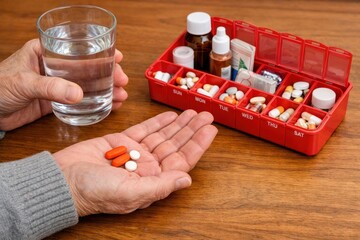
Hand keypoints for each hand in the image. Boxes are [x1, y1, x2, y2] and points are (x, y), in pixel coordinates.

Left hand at [0, 39, 127, 130]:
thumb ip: (51, 88)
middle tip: (122, 81)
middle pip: (88, 67)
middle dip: (108, 74)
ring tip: (121, 96)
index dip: (100, 52)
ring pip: (87, 85)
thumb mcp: (24, 83)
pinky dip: (95, 104)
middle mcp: (54, 67)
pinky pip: (80, 101)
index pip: (77, 49)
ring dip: (106, 90)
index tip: (117, 56)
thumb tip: (79, 94)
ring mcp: (57, 84)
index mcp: (45, 52)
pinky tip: (109, 106)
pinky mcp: (56, 101)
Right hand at [53, 110, 217, 215]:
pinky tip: (170, 115)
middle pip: (175, 145)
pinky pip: (144, 129)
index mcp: (152, 181)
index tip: (210, 130)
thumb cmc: (93, 192)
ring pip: (162, 135)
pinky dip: (157, 122)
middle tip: (206, 114)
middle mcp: (147, 167)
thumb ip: (160, 186)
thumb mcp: (130, 192)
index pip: (182, 161)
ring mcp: (135, 153)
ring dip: (178, 123)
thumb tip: (188, 180)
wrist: (62, 179)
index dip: (197, 145)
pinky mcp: (121, 140)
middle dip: (191, 130)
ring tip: (193, 111)